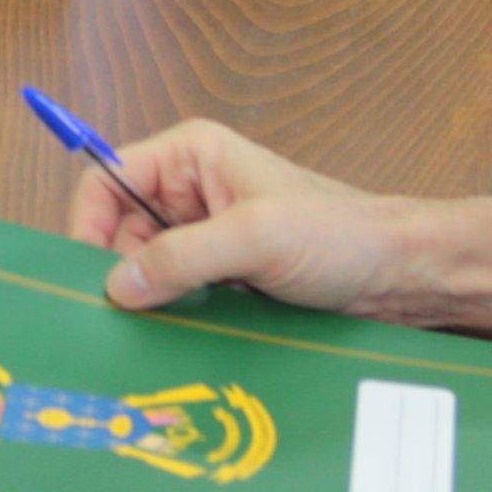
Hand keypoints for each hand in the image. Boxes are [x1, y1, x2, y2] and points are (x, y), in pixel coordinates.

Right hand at [66, 114, 433, 321]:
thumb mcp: (255, 239)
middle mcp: (190, 190)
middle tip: (122, 316)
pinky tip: (186, 335)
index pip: (105, 179)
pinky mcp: (225, 274)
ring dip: (153, 298)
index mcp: (189, 156)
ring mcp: (208, 234)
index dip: (88, 225)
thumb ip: (181, 257)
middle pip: (120, 230)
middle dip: (122, 271)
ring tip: (161, 329)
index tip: (89, 276)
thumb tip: (116, 287)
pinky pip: (179, 293)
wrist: (402, 276)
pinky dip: (177, 315)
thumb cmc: (339, 236)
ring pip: (149, 267)